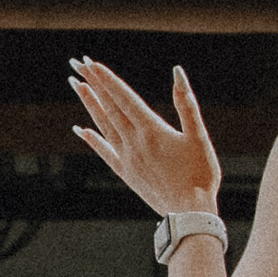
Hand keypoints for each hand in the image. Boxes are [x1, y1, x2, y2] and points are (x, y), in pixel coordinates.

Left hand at [69, 59, 224, 217]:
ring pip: (103, 126)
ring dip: (90, 105)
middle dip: (94, 84)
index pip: (124, 98)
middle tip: (77, 64)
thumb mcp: (198, 136)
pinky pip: (104, 152)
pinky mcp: (126, 173)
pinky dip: (92, 139)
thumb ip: (186, 103)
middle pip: (109, 107)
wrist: (189, 212)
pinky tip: (81, 129)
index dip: (107, 79)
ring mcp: (127, 158)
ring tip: (76, 86)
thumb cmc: (200, 174)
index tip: (91, 64)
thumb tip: (177, 72)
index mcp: (151, 130)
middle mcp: (134, 142)